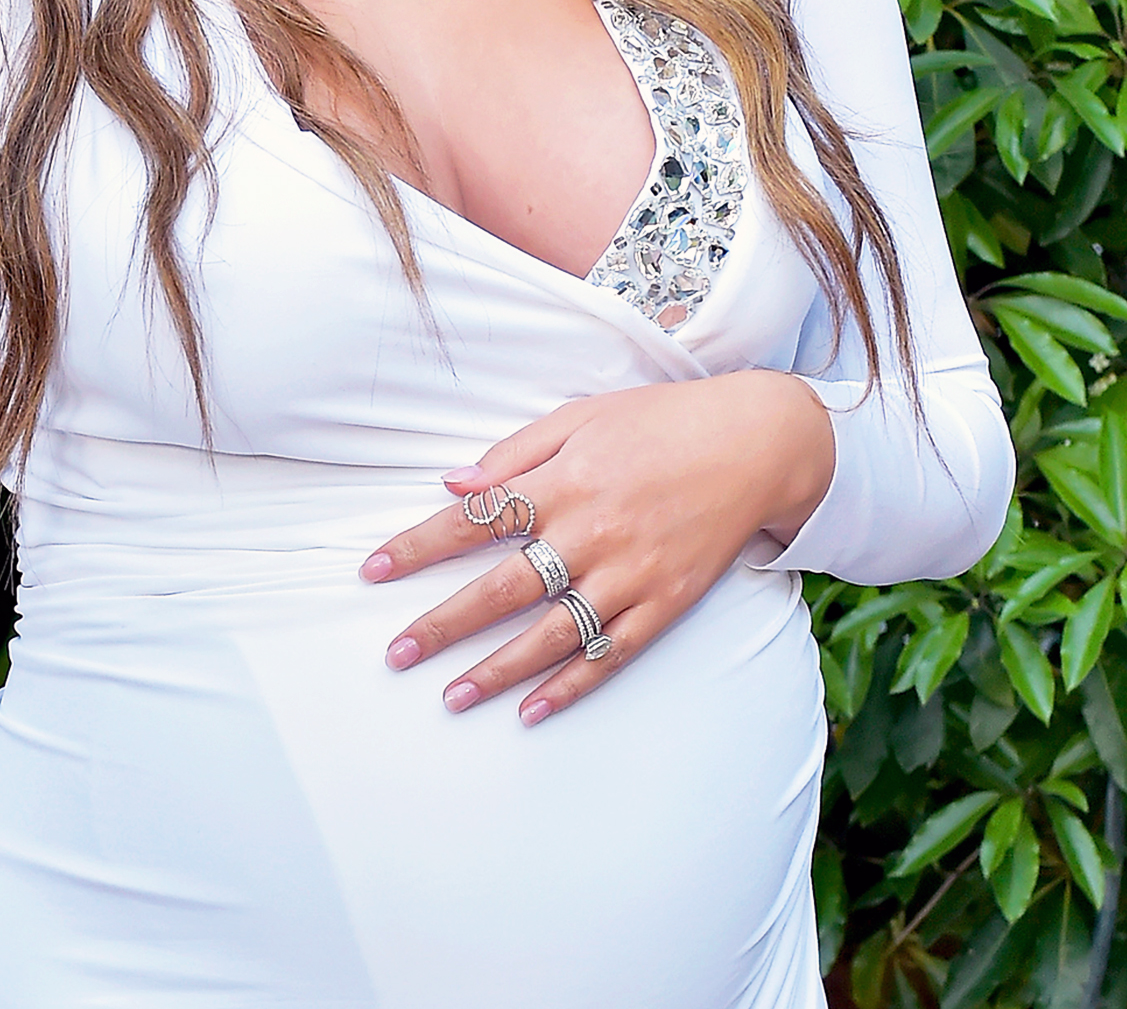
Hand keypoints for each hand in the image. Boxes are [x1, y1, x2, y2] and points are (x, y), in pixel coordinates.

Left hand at [359, 370, 834, 724]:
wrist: (754, 442)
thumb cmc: (657, 422)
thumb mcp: (579, 416)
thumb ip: (513, 453)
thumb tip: (451, 483)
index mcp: (564, 481)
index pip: (475, 521)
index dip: (419, 546)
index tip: (373, 569)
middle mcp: (592, 532)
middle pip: (503, 588)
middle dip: (443, 623)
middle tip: (396, 653)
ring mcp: (630, 573)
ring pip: (552, 633)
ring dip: (497, 670)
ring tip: (449, 696)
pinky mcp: (665, 603)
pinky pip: (610, 654)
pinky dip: (570, 686)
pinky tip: (531, 711)